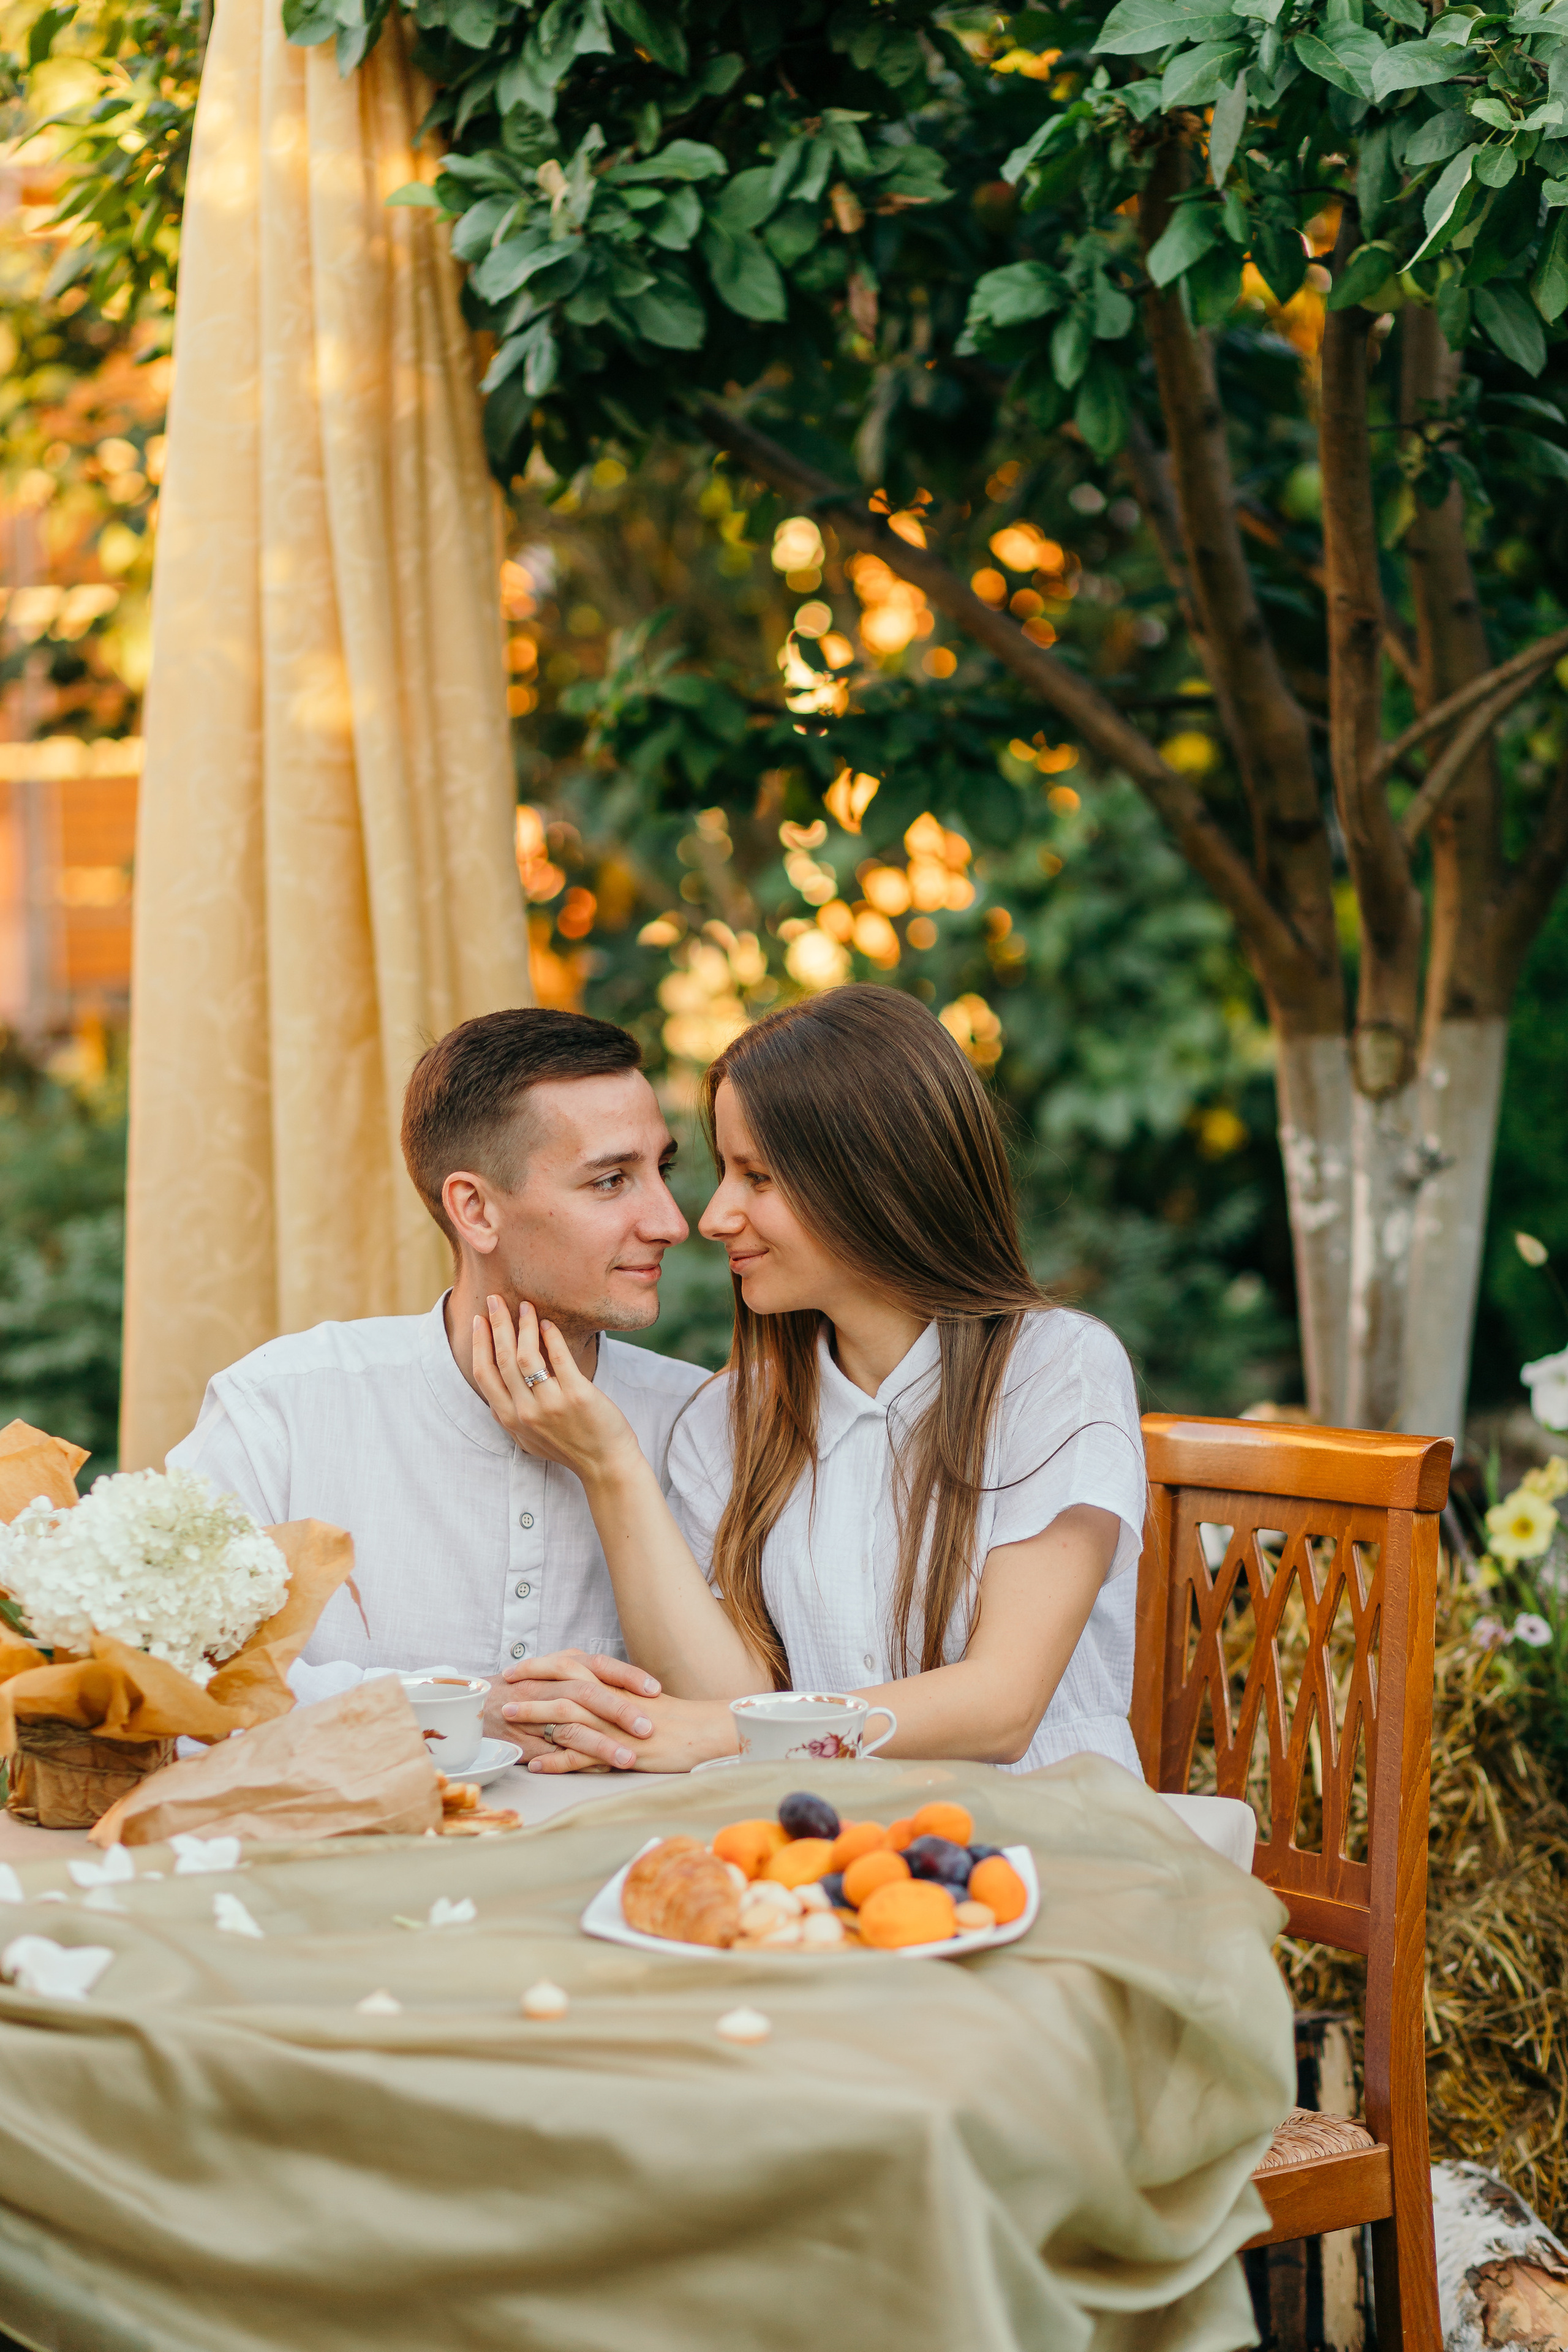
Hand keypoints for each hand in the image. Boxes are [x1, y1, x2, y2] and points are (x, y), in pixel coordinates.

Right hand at [472, 1300, 639, 1484]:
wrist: (606, 1464)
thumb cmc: (569, 1447)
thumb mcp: (529, 1439)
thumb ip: (511, 1416)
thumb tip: (496, 1391)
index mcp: (510, 1420)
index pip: (484, 1374)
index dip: (479, 1344)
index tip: (479, 1320)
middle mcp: (525, 1412)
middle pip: (502, 1359)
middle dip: (496, 1324)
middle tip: (495, 1300)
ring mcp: (551, 1405)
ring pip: (526, 1356)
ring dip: (523, 1326)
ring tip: (526, 1306)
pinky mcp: (578, 1396)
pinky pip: (560, 1358)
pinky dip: (551, 1337)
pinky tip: (548, 1324)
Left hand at [501, 1650, 738, 1773]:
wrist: (705, 1733)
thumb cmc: (675, 1719)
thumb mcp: (638, 1701)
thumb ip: (610, 1697)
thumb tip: (586, 1698)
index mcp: (615, 1684)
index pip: (571, 1665)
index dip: (540, 1665)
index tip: (515, 1669)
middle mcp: (611, 1699)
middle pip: (562, 1685)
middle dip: (529, 1686)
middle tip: (502, 1690)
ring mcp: (614, 1725)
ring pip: (568, 1716)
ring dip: (535, 1718)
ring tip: (510, 1722)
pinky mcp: (620, 1750)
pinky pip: (582, 1755)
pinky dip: (556, 1761)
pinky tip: (537, 1765)